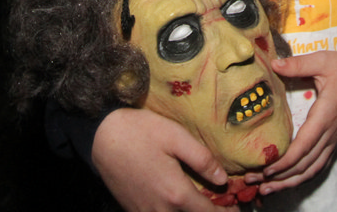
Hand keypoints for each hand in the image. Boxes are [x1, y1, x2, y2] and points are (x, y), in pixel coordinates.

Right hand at [92, 108, 228, 211]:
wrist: (100, 137)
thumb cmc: (140, 132)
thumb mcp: (176, 136)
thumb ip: (202, 159)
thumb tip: (222, 179)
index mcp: (176, 193)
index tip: (235, 208)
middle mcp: (161, 210)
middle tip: (222, 206)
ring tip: (202, 204)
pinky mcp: (133, 210)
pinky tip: (178, 203)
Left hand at [251, 51, 336, 194]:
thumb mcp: (324, 60)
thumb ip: (299, 64)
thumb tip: (274, 64)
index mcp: (326, 114)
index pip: (305, 145)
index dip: (286, 160)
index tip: (267, 168)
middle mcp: (330, 133)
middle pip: (305, 163)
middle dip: (279, 176)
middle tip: (253, 181)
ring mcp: (334, 140)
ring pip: (312, 169)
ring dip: (289, 181)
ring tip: (267, 189)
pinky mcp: (335, 142)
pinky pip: (318, 165)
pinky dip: (302, 176)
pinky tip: (287, 181)